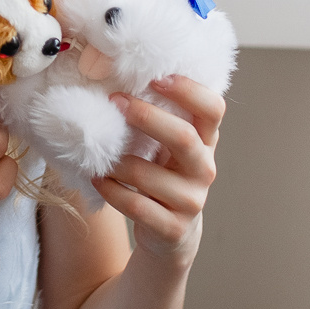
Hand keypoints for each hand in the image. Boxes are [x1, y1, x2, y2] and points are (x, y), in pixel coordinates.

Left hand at [91, 75, 222, 261]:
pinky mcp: (173, 228)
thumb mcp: (166, 147)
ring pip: (149, 175)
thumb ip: (157, 118)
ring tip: (96, 153)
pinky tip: (97, 179)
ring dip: (116, 161)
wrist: (169, 234)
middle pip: (184, 137)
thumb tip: (112, 74)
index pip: (213, 108)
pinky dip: (111, 190)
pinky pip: (136, 206)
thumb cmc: (161, 176)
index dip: (188, 90)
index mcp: (205, 141)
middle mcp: (204, 169)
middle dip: (147, 116)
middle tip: (115, 101)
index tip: (155, 77)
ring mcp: (192, 201)